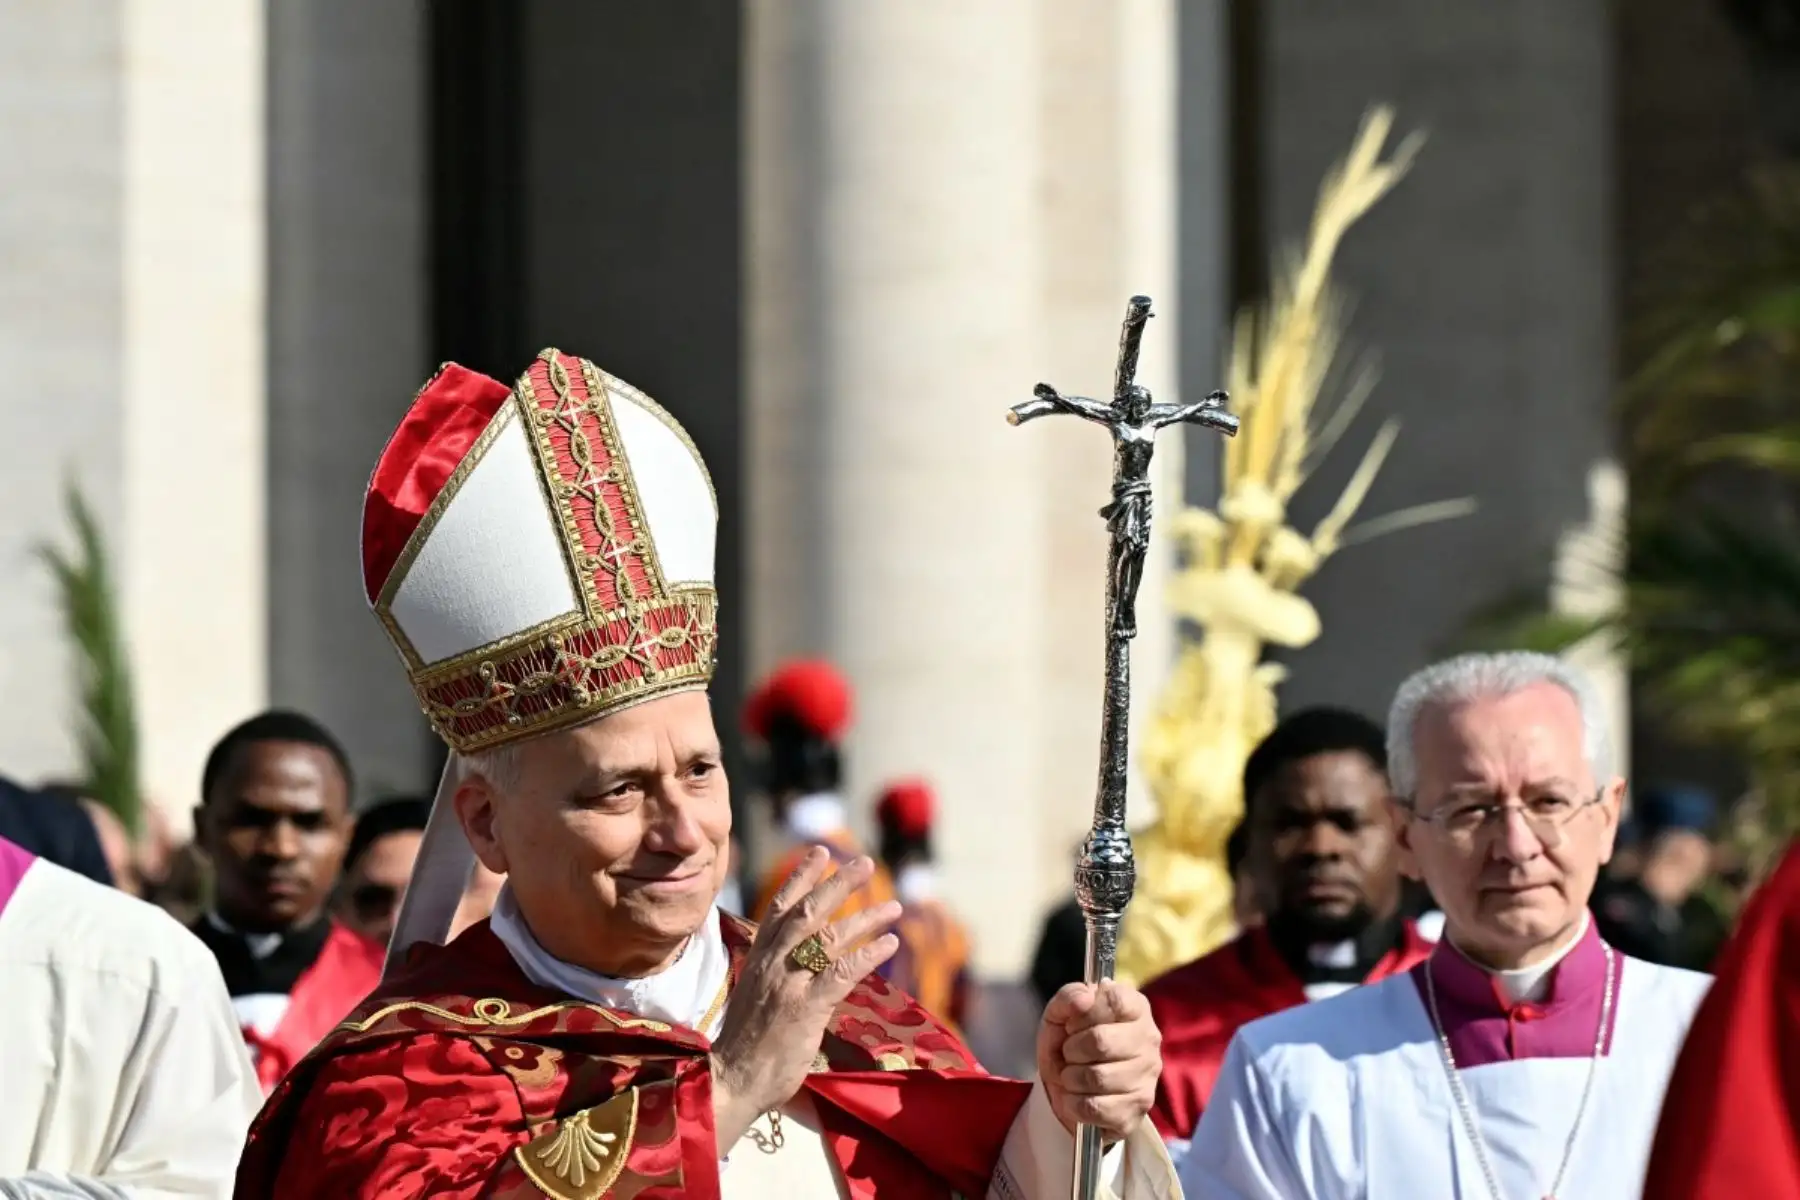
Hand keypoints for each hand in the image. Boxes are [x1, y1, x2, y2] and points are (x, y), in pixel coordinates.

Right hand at [709, 848, 900, 1150]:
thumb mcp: (756, 994)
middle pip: (808, 911)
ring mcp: (788, 984)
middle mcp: (772, 963)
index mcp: (758, 957)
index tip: (820, 852)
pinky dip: (867, 954)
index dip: (801, 877)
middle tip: (865, 862)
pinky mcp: (805, 1008)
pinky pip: (841, 972)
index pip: (779, 906)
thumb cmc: (746, 1044)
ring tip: (894, 906)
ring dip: (865, 917)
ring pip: (829, 937)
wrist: (731, 1080)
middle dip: (838, 883)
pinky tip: (889, 943)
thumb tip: (808, 956)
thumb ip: (778, 971)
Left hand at [1036, 980, 1161, 1142]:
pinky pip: (1094, 1108)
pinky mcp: (1136, 1111)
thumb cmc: (1069, 1041)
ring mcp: (1147, 1078)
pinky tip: (1076, 1096)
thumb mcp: (1060, 1013)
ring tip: (1072, 1075)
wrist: (1066, 1087)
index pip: (1114, 1001)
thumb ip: (1069, 997)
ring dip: (1070, 1077)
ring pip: (1096, 1077)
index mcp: (1136, 1008)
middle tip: (1070, 1052)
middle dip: (1072, 1048)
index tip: (1074, 1023)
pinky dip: (1072, 1103)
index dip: (1083, 1013)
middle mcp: (1149, 1040)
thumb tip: (1085, 999)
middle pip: (1100, 1041)